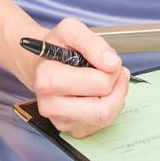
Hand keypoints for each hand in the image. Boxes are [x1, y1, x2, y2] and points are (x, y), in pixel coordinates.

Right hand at [29, 17, 128, 138]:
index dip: (112, 70)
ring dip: (115, 98)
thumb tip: (111, 63)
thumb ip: (92, 42)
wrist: (42, 63)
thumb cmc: (57, 47)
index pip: (98, 84)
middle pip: (103, 110)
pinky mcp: (71, 130)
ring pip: (105, 119)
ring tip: (108, 80)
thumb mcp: (70, 30)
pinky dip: (108, 107)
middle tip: (113, 71)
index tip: (109, 59)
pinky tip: (99, 93)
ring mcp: (60, 121)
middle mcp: (50, 105)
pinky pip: (101, 125)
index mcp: (47, 79)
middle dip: (116, 88)